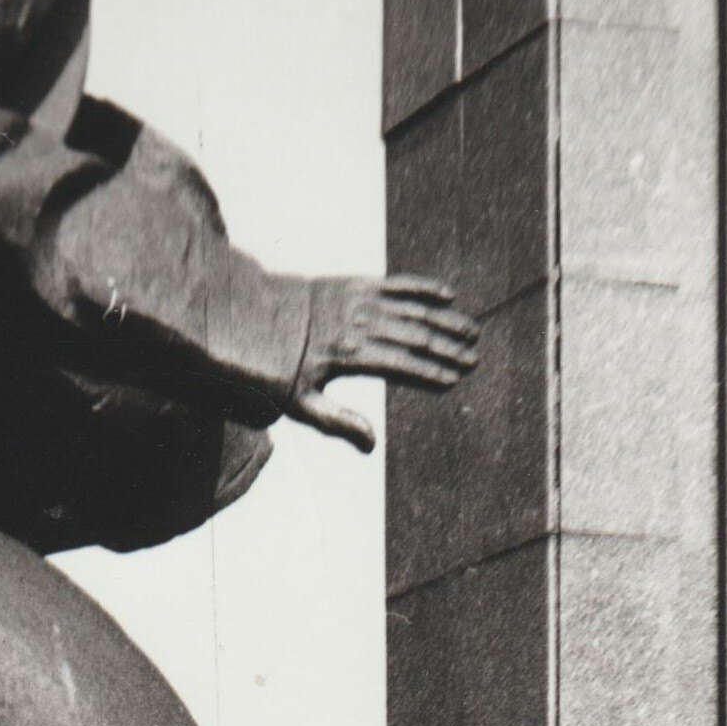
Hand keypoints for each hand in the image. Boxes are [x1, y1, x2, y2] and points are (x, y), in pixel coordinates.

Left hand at [286, 275, 479, 451]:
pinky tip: (449, 294)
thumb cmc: (277, 368)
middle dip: (447, 349)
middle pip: (415, 335)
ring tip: (472, 333)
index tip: (454, 381)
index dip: (431, 373)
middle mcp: (359, 323)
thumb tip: (371, 443)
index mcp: (348, 354)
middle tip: (474, 360)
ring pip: (413, 308)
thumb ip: (336, 422)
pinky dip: (424, 287)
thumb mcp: (298, 403)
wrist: (252, 316)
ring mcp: (360, 299)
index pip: (401, 364)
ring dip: (446, 320)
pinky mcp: (357, 282)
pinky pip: (398, 282)